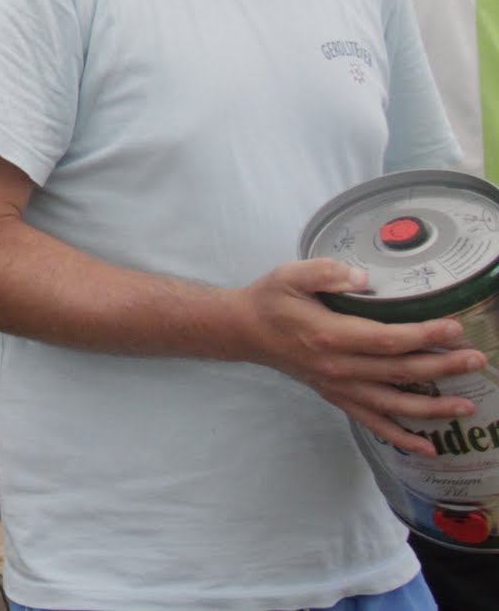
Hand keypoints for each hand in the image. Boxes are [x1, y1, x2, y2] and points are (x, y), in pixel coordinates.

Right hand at [240, 258, 486, 454]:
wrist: (244, 331)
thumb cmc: (270, 300)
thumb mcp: (290, 275)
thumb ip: (326, 272)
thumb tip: (363, 278)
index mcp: (329, 336)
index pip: (386, 339)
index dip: (423, 336)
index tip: (454, 329)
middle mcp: (337, 367)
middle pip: (399, 372)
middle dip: (441, 367)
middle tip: (476, 360)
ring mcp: (338, 386)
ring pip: (393, 403)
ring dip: (432, 407)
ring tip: (466, 406)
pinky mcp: (336, 396)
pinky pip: (372, 422)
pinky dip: (400, 437)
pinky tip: (428, 447)